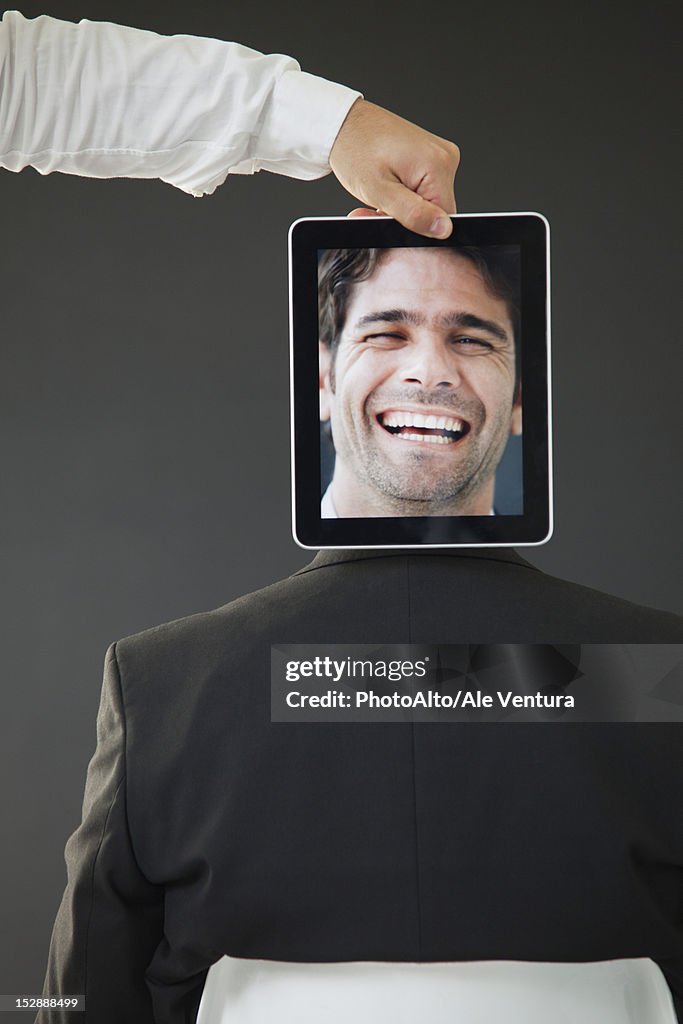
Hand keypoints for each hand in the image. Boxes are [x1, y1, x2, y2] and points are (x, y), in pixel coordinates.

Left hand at [329, 98, 458, 238]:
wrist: (345, 123)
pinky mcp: (431, 156)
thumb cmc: (355, 149)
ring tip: (380, 193)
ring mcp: (440, 155)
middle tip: (379, 207)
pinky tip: (388, 185)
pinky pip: (424, 188)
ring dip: (403, 206)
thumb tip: (443, 229)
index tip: (390, 215)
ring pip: (428, 202)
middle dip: (406, 217)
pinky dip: (405, 194)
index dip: (416, 227)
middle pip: (435, 210)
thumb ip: (413, 213)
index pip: (443, 219)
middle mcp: (446, 158)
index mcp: (439, 166)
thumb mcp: (379, 190)